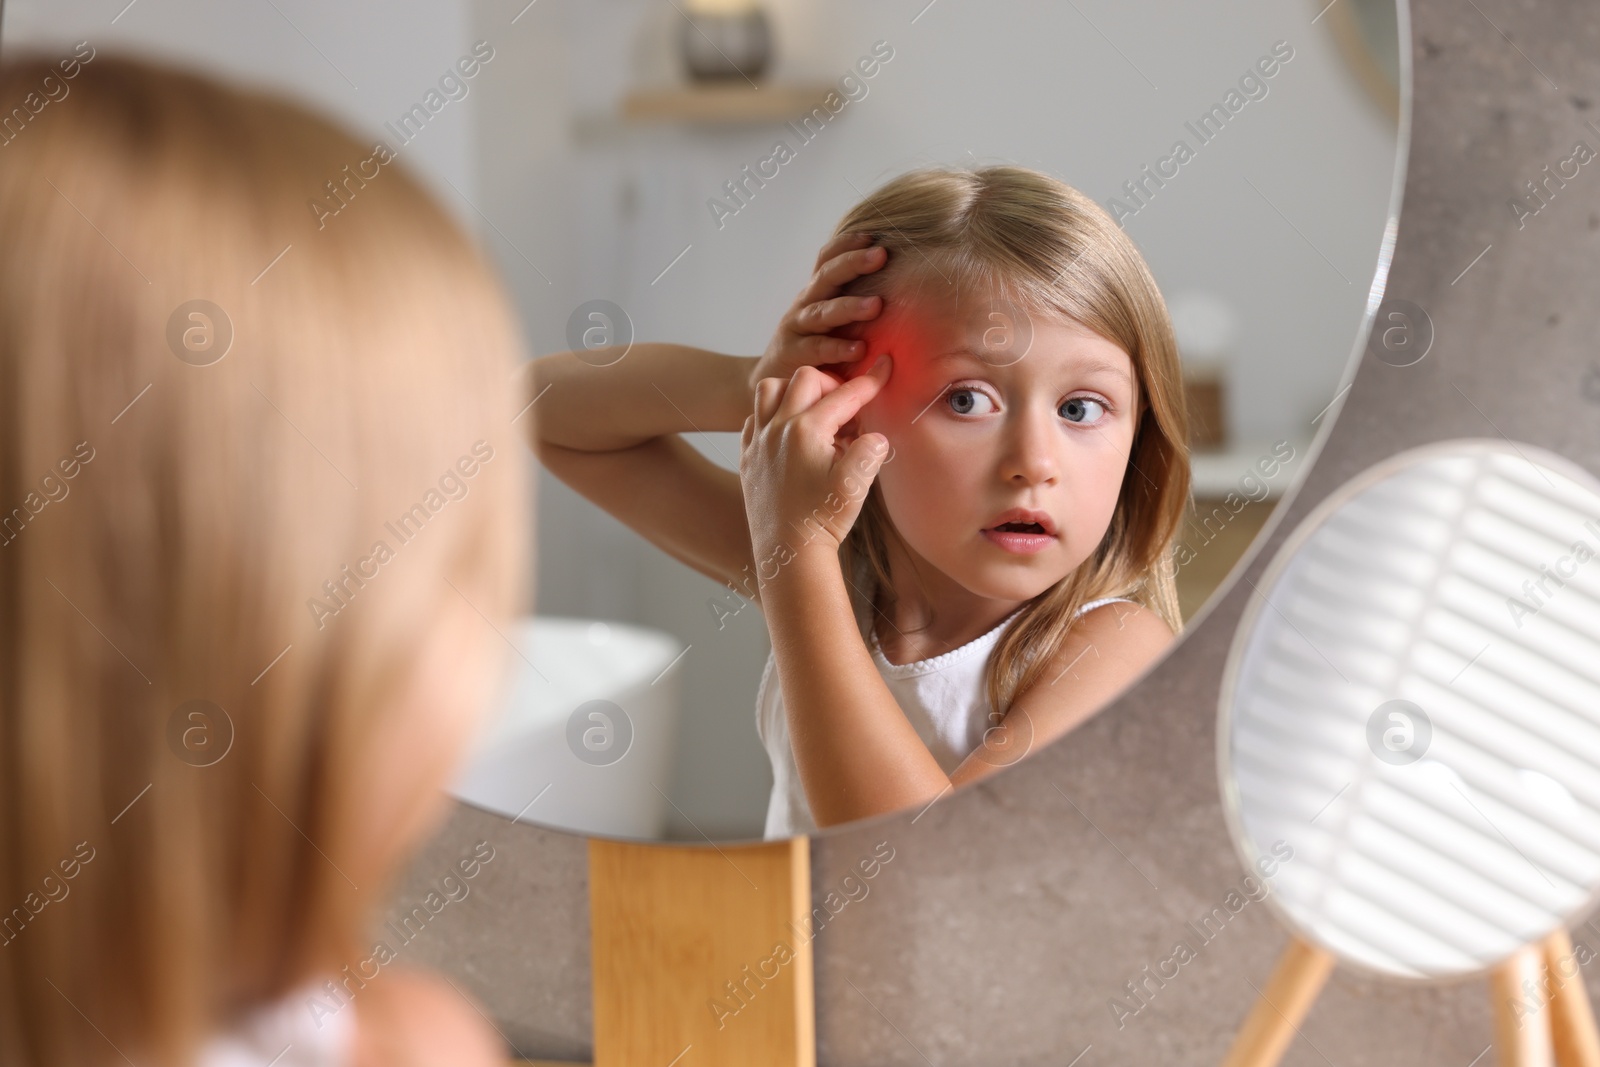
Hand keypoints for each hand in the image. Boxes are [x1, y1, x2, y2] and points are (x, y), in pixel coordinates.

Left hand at [740, 356, 892, 569]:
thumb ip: (870, 452)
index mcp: (806, 431)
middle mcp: (777, 429)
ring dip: (794, 391)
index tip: (884, 367)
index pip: (844, 394)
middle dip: (831, 383)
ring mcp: (758, 442)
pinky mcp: (748, 457)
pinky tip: (790, 433)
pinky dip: (773, 415)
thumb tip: (874, 436)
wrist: (788, 553)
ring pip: (770, 389)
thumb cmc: (822, 521)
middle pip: (805, 379)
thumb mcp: (856, 486)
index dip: (869, 381)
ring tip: (814, 411)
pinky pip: (754, 418)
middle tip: (847, 406)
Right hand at [748, 233, 887, 392]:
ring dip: (849, 307)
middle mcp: (806, 303)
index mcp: (816, 291)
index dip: (846, 244)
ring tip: (876, 305)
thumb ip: (855, 305)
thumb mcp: (831, 319)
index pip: (827, 259)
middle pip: (826, 276)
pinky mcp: (792, 354)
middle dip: (853, 263)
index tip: (873, 235)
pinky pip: (816, 348)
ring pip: (822, 312)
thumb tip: (903, 291)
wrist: (773, 377)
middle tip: (881, 254)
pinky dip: (837, 347)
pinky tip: (860, 349)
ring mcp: (797, 327)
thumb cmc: (814, 346)